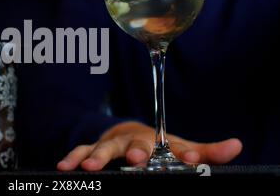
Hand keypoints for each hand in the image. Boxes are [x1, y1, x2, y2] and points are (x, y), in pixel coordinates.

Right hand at [57, 121, 241, 170]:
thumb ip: (205, 152)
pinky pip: (81, 150)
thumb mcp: (179, 147)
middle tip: (135, 160)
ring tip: (89, 167)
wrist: (128, 133)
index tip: (173, 157)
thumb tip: (236, 146)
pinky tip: (64, 166)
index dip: (168, 151)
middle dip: (131, 152)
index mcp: (155, 140)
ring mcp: (111, 144)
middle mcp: (132, 140)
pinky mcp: (94, 148)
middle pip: (131, 145)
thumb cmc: (157, 145)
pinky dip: (73, 157)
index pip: (163, 145)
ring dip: (95, 156)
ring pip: (103, 148)